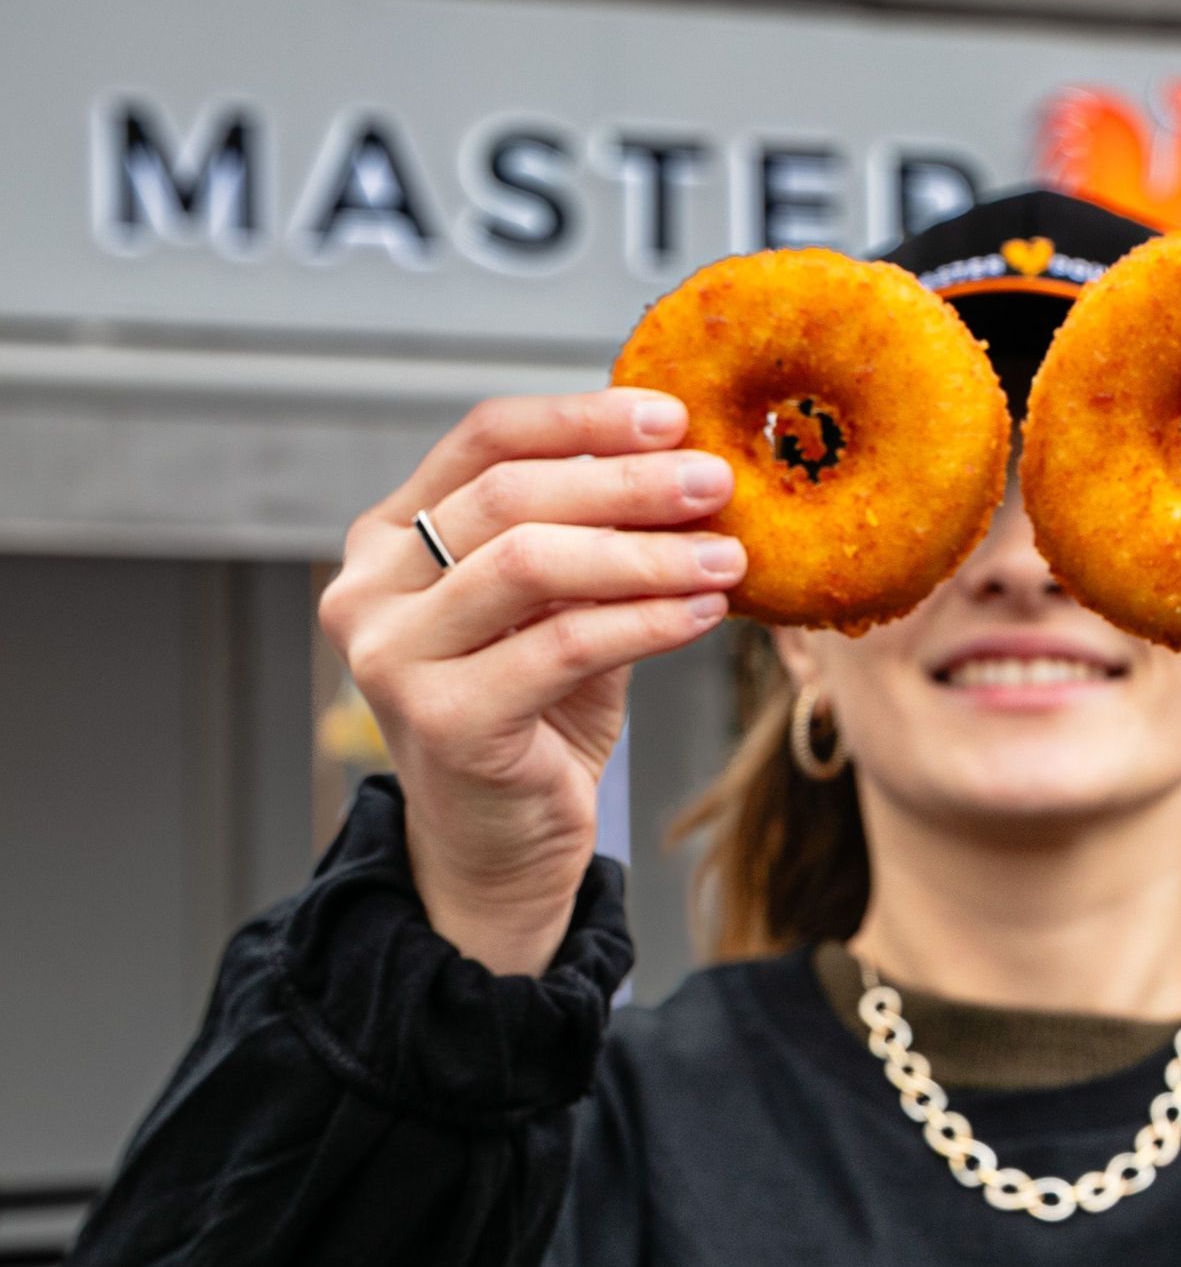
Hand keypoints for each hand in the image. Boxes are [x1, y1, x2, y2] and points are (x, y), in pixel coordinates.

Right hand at [320, 390, 740, 974]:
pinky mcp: (439, 718)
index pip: (482, 439)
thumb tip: (685, 459)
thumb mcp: (557, 608)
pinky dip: (646, 620)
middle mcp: (368, 588)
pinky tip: (703, 614)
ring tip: (726, 557)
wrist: (500, 849)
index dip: (581, 418)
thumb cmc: (534, 718)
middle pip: (509, 494)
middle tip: (717, 485)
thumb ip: (590, 536)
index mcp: (387, 538)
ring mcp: (391, 655)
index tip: (672, 417)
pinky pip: (562, 643)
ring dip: (646, 553)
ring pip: (532, 562)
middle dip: (627, 482)